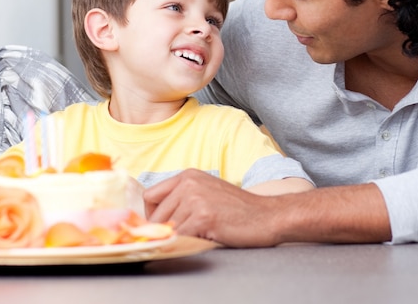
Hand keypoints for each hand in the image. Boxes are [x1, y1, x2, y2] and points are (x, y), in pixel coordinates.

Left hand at [144, 169, 391, 246]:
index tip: (160, 226)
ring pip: (168, 228)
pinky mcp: (203, 216)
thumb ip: (181, 199)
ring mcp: (195, 199)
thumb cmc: (238, 209)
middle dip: (164, 230)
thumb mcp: (206, 192)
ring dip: (181, 237)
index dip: (151, 215)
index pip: (149, 196)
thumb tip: (153, 220)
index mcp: (187, 176)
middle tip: (184, 235)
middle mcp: (188, 183)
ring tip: (201, 234)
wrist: (268, 215)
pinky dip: (189, 243)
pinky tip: (206, 237)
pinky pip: (181, 236)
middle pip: (155, 214)